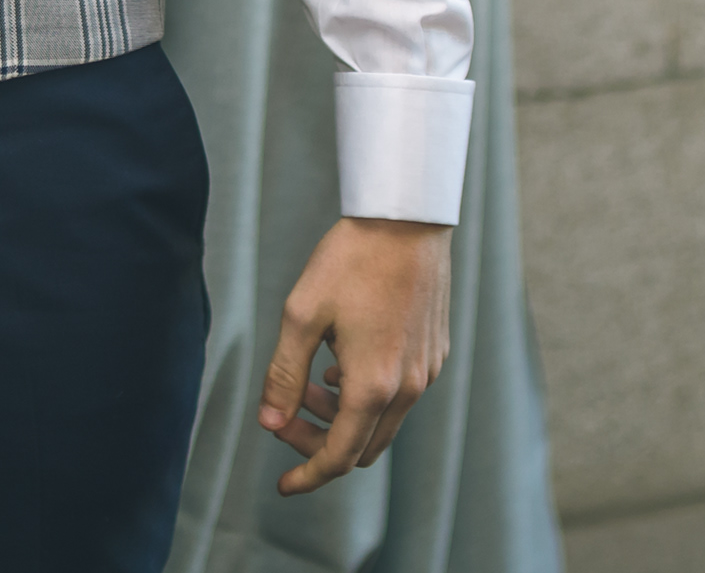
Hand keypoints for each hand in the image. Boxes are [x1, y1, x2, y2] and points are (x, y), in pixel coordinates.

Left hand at [257, 217, 451, 496]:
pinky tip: (340, 363)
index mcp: (373, 386)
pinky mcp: (434, 352)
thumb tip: (270, 423)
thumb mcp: (301, 315)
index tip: (282, 485)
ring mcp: (425, 371)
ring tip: (310, 382)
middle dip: (319, 442)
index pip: (338, 457)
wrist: (406, 218)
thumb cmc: (350, 260)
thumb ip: (283, 375)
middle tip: (285, 416)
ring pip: (382, 422)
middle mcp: (407, 388)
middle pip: (362, 447)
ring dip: (342, 417)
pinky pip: (399, 396)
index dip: (308, 475)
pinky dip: (367, 396)